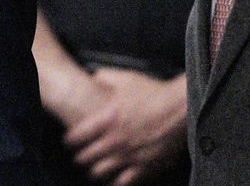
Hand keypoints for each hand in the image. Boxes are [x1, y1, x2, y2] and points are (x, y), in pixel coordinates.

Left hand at [61, 68, 187, 184]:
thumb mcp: (126, 78)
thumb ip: (104, 77)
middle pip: (85, 157)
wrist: (181, 108)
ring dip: (94, 170)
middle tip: (79, 156)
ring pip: (100, 172)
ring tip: (94, 169)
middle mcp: (115, 140)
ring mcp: (129, 155)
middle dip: (79, 157)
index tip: (68, 141)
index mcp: (107, 119)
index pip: (76, 137)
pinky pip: (124, 182)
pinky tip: (113, 180)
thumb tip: (92, 75)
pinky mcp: (145, 166)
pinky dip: (115, 182)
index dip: (69, 140)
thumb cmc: (154, 92)